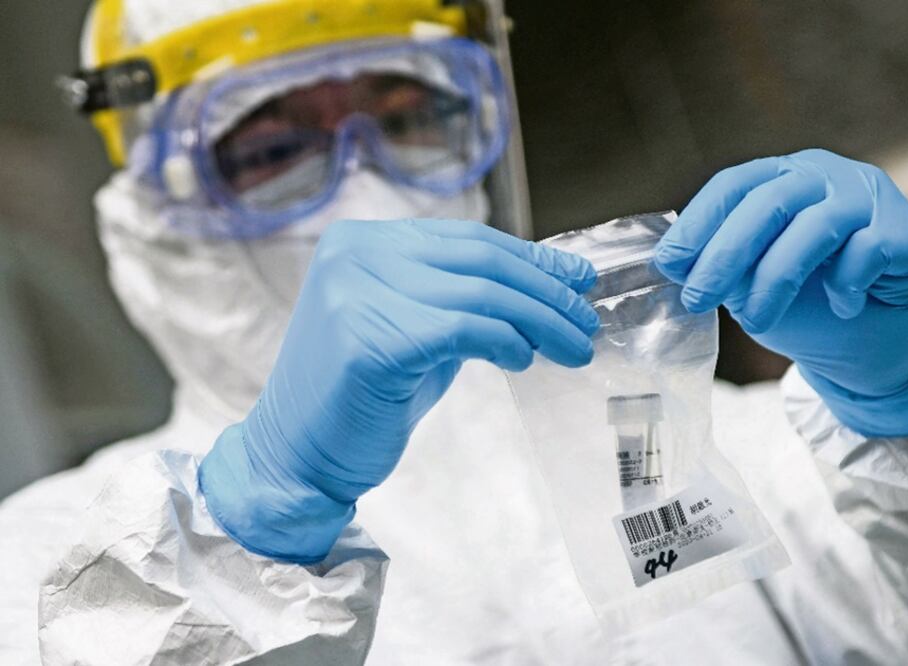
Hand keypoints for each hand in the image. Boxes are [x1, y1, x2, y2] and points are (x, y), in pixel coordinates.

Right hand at [199, 219, 598, 561]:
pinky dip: (507, 342)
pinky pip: (463, 330)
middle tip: (585, 321)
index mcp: (361, 241)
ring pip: (481, 294)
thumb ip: (464, 299)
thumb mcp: (417, 329)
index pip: (468, 239)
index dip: (531, 258)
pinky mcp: (369, 339)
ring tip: (574, 348)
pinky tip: (523, 360)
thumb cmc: (362, 397)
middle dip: (546, 291)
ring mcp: (356, 292)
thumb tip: (549, 283)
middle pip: (481, 260)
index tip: (578, 280)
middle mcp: (354, 254)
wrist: (296, 457)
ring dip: (541, 322)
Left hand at [655, 149, 907, 436]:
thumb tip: (671, 261)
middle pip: (769, 202)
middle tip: (697, 298)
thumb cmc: (808, 311)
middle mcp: (827, 176)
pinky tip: (845, 307)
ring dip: (776, 279)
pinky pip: (867, 252)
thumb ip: (723, 266)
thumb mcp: (751, 287)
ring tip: (756, 320)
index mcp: (783, 179)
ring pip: (814, 227)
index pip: (734, 186)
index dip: (698, 224)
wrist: (871, 351)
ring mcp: (872, 198)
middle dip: (725, 254)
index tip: (667, 263)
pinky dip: (845, 286)